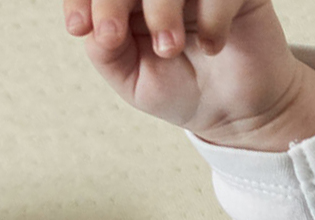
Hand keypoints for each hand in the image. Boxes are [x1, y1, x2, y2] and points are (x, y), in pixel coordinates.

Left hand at [62, 0, 314, 150]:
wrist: (236, 113)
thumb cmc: (183, 89)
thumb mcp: (133, 80)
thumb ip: (107, 51)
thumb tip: (91, 24)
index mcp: (129, 0)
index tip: (78, 28)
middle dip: (111, 1)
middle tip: (113, 37)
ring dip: (161, 8)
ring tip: (169, 48)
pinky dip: (211, 17)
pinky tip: (213, 46)